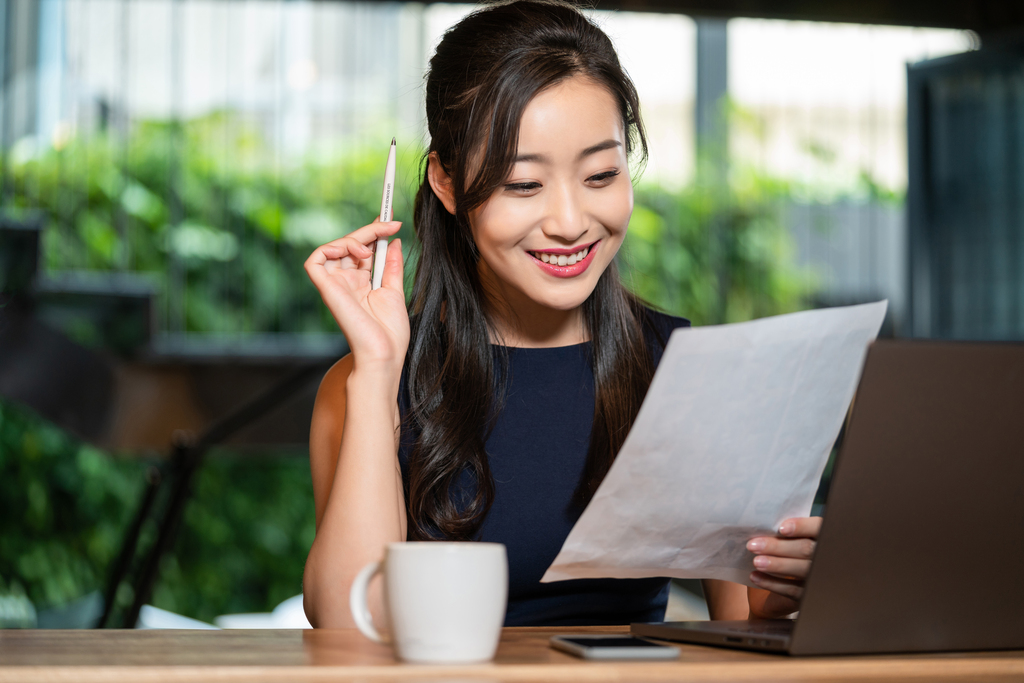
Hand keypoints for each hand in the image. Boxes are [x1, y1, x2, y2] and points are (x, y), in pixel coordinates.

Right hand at [304, 221, 408, 370]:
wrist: (384, 354)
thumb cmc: (390, 332)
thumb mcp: (395, 291)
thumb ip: (391, 265)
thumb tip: (394, 240)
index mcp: (362, 283)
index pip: (362, 249)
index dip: (374, 232)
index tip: (393, 221)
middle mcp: (346, 282)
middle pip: (349, 245)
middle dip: (370, 230)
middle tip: (391, 223)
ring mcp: (335, 285)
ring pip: (333, 247)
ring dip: (354, 238)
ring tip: (372, 248)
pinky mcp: (326, 289)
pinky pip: (316, 260)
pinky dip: (331, 247)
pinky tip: (356, 251)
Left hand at [745, 516, 821, 618]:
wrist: (788, 579)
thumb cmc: (786, 549)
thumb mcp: (791, 537)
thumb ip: (786, 532)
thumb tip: (763, 526)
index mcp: (822, 534)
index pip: (818, 527)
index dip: (802, 527)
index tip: (782, 528)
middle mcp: (826, 555)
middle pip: (806, 550)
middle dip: (778, 547)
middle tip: (753, 546)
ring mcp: (820, 576)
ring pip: (802, 569)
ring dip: (776, 565)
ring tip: (756, 561)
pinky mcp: (810, 593)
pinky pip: (793, 590)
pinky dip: (772, 583)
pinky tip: (756, 576)